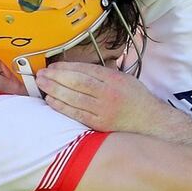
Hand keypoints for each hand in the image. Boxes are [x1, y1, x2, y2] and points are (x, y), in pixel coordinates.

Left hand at [37, 62, 167, 132]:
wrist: (150, 121)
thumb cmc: (135, 98)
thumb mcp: (124, 78)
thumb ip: (103, 73)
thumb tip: (77, 68)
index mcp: (114, 79)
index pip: (85, 70)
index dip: (66, 67)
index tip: (53, 66)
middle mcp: (108, 93)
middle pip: (77, 82)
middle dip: (56, 77)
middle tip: (41, 73)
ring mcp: (104, 110)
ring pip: (74, 98)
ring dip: (54, 90)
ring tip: (41, 84)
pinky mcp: (100, 124)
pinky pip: (76, 114)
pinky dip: (62, 107)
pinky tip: (51, 100)